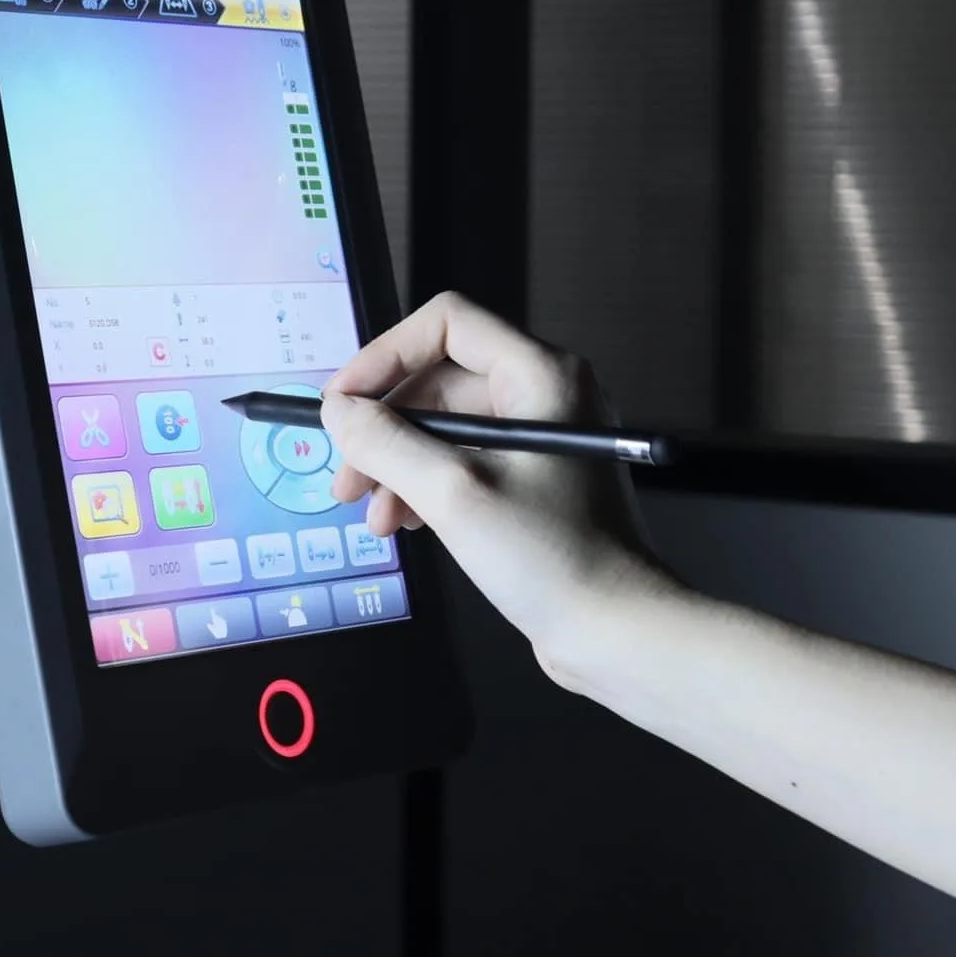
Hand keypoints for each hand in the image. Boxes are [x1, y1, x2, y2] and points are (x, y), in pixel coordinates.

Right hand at [320, 292, 670, 679]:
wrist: (617, 632)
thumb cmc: (552, 557)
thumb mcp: (453, 493)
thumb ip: (385, 443)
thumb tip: (338, 411)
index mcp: (540, 375)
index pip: (447, 325)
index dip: (385, 355)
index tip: (343, 401)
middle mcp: (544, 395)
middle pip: (439, 381)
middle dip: (384, 428)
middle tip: (346, 475)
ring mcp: (541, 440)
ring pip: (446, 428)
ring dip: (398, 465)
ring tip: (374, 515)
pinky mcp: (533, 482)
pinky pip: (464, 463)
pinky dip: (426, 486)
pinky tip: (404, 523)